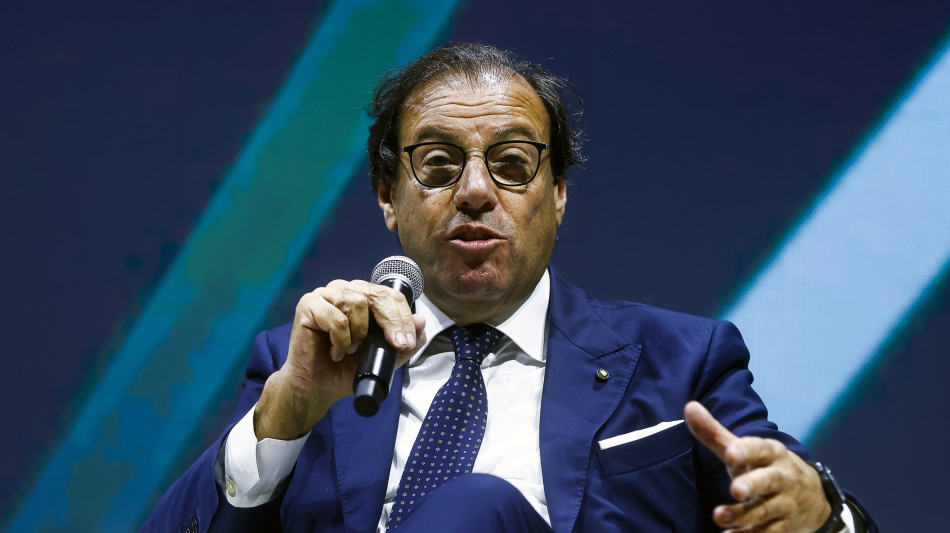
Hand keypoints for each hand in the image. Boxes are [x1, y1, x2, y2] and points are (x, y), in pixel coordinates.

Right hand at [255, 280, 425, 439]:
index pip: (391, 295)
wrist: (317, 386)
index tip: (408, 342)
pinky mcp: (308, 305)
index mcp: (364, 297)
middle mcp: (346, 290)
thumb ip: (404, 342)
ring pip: (356, 302)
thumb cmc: (346, 368)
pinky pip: (335, 317)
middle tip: (396, 345)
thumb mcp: (383, 357)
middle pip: (377, 294)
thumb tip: (422, 321)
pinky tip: (335, 352)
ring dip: (359, 332)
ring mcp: (326, 295)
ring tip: (351, 350)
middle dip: (392, 321)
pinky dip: (340, 339)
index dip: (404, 317)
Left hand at [684, 401, 831, 532]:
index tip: (731, 453)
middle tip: (734, 489)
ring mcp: (784, 503)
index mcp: (771, 453)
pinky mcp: (784, 525)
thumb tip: (689, 407)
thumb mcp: (742, 449)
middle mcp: (781, 477)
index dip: (746, 450)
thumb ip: (715, 432)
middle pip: (768, 480)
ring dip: (742, 516)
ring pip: (765, 510)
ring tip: (718, 517)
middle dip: (752, 484)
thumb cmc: (763, 466)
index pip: (759, 448)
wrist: (811, 495)